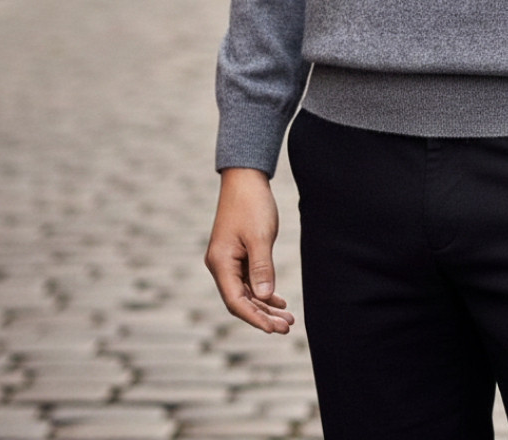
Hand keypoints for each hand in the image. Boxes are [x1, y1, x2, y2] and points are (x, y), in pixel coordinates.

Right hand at [205, 167, 294, 333]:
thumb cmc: (251, 205)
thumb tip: (264, 298)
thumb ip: (262, 268)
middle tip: (287, 327)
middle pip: (241, 301)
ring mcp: (228, 260)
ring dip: (265, 306)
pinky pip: (248, 280)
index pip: (236, 302)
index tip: (274, 330)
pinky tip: (278, 300)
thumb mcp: (260, 237)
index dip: (255, 318)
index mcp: (220, 263)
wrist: (245, 178)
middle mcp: (220, 265)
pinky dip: (263, 291)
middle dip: (263, 316)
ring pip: (246, 292)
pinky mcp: (237, 254)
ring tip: (287, 318)